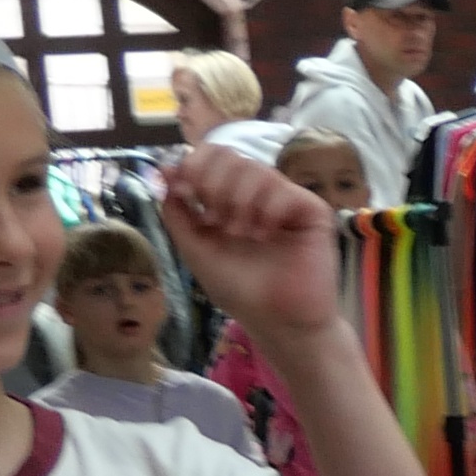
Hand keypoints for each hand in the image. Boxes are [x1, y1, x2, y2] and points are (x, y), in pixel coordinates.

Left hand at [159, 144, 343, 335]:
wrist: (277, 321)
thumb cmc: (240, 289)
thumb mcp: (195, 248)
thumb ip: (177, 211)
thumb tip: (163, 169)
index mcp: (230, 197)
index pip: (212, 156)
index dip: (192, 164)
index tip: (181, 191)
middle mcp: (258, 193)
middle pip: (230, 155)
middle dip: (212, 184)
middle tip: (213, 220)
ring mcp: (286, 199)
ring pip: (255, 169)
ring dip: (237, 202)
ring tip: (240, 234)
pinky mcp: (312, 211)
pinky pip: (283, 190)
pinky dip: (266, 212)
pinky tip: (264, 237)